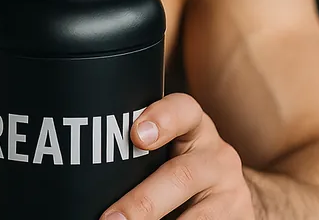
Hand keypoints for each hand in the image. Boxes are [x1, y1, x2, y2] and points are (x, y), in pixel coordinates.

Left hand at [102, 93, 255, 219]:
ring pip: (197, 215)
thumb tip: (80, 174)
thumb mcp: (165, 148)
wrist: (231, 197)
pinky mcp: (238, 217)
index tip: (137, 136)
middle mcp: (216, 155)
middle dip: (142, 202)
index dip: (162, 118)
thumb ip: (135, 150)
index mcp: (194, 127)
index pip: (184, 110)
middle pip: (180, 176)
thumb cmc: (178, 167)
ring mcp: (231, 189)